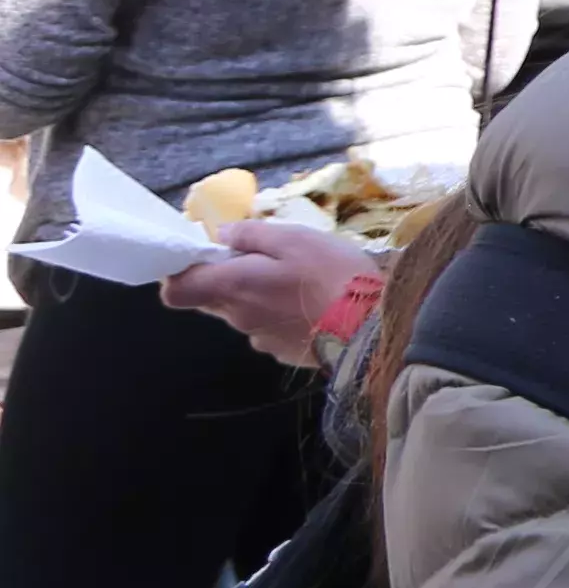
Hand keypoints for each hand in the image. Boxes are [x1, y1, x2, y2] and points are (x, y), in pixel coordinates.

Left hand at [162, 216, 383, 368]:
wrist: (375, 329)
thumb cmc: (333, 276)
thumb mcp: (296, 238)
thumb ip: (252, 234)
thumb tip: (222, 235)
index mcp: (233, 286)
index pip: (175, 291)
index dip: (179, 275)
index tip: (202, 259)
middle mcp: (238, 317)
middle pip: (211, 300)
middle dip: (228, 280)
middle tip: (265, 261)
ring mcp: (261, 339)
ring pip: (243, 314)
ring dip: (259, 298)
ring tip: (300, 284)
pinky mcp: (285, 353)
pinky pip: (270, 330)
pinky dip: (283, 317)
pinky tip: (314, 308)